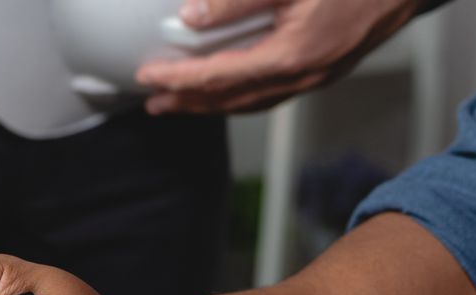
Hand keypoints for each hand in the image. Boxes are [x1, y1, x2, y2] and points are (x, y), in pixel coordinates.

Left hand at [137, 0, 423, 114]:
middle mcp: (305, 75)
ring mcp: (319, 76)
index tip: (147, 78)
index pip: (218, 77)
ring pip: (254, 101)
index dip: (178, 80)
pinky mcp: (328, 68)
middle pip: (233, 100)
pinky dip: (244, 95)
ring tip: (183, 102)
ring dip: (214, 104)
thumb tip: (192, 17)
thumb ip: (237, 0)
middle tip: (154, 102)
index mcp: (292, 56)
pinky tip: (232, 88)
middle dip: (190, 103)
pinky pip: (274, 93)